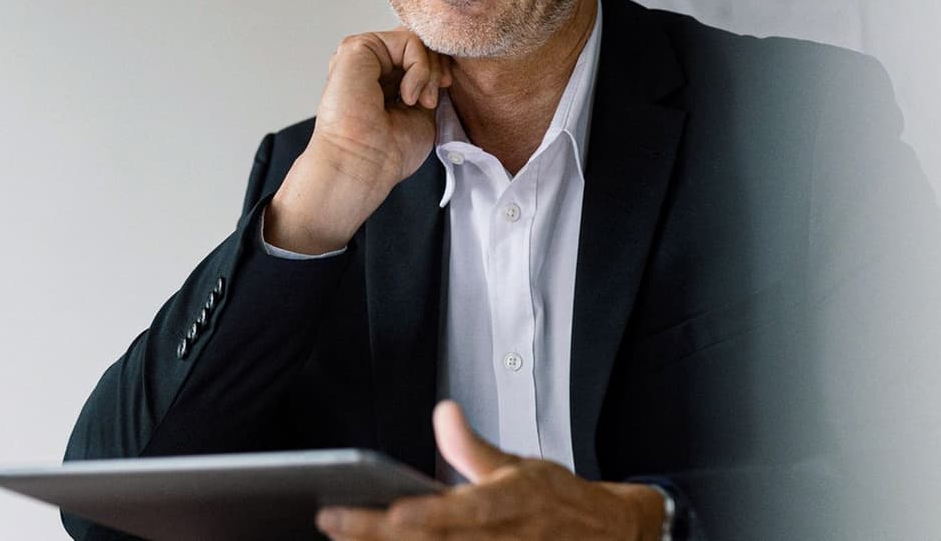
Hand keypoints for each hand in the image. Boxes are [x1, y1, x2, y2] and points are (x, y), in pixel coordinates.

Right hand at [265, 30, 452, 253]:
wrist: (363, 164)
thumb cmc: (387, 151)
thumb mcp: (421, 111)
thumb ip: (426, 82)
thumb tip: (442, 61)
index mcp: (378, 80)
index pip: (415, 53)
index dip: (436, 68)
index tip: (440, 93)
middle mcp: (367, 65)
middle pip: (416, 42)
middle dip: (436, 68)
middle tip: (431, 99)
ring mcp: (361, 56)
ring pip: (414, 39)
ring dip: (428, 70)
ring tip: (419, 101)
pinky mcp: (356, 48)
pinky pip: (406, 40)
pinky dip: (419, 67)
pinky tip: (407, 95)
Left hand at [315, 401, 666, 540]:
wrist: (607, 534)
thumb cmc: (557, 502)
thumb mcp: (518, 466)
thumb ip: (471, 448)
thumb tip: (445, 412)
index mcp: (503, 505)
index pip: (449, 513)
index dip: (415, 517)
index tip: (383, 511)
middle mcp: (499, 539)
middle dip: (377, 537)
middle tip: (333, 525)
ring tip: (346, 540)